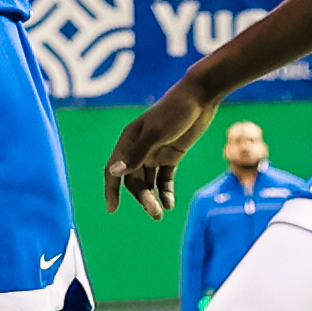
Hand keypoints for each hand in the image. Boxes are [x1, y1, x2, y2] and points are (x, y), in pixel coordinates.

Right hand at [103, 80, 211, 212]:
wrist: (200, 97)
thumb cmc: (175, 111)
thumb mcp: (156, 134)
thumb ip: (136, 154)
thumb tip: (113, 172)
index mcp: (129, 140)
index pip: (113, 169)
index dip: (111, 189)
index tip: (112, 209)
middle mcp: (139, 148)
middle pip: (133, 180)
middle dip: (141, 197)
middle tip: (154, 213)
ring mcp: (155, 152)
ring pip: (148, 181)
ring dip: (152, 197)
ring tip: (161, 213)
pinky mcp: (171, 155)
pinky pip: (164, 178)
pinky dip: (165, 191)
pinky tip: (170, 204)